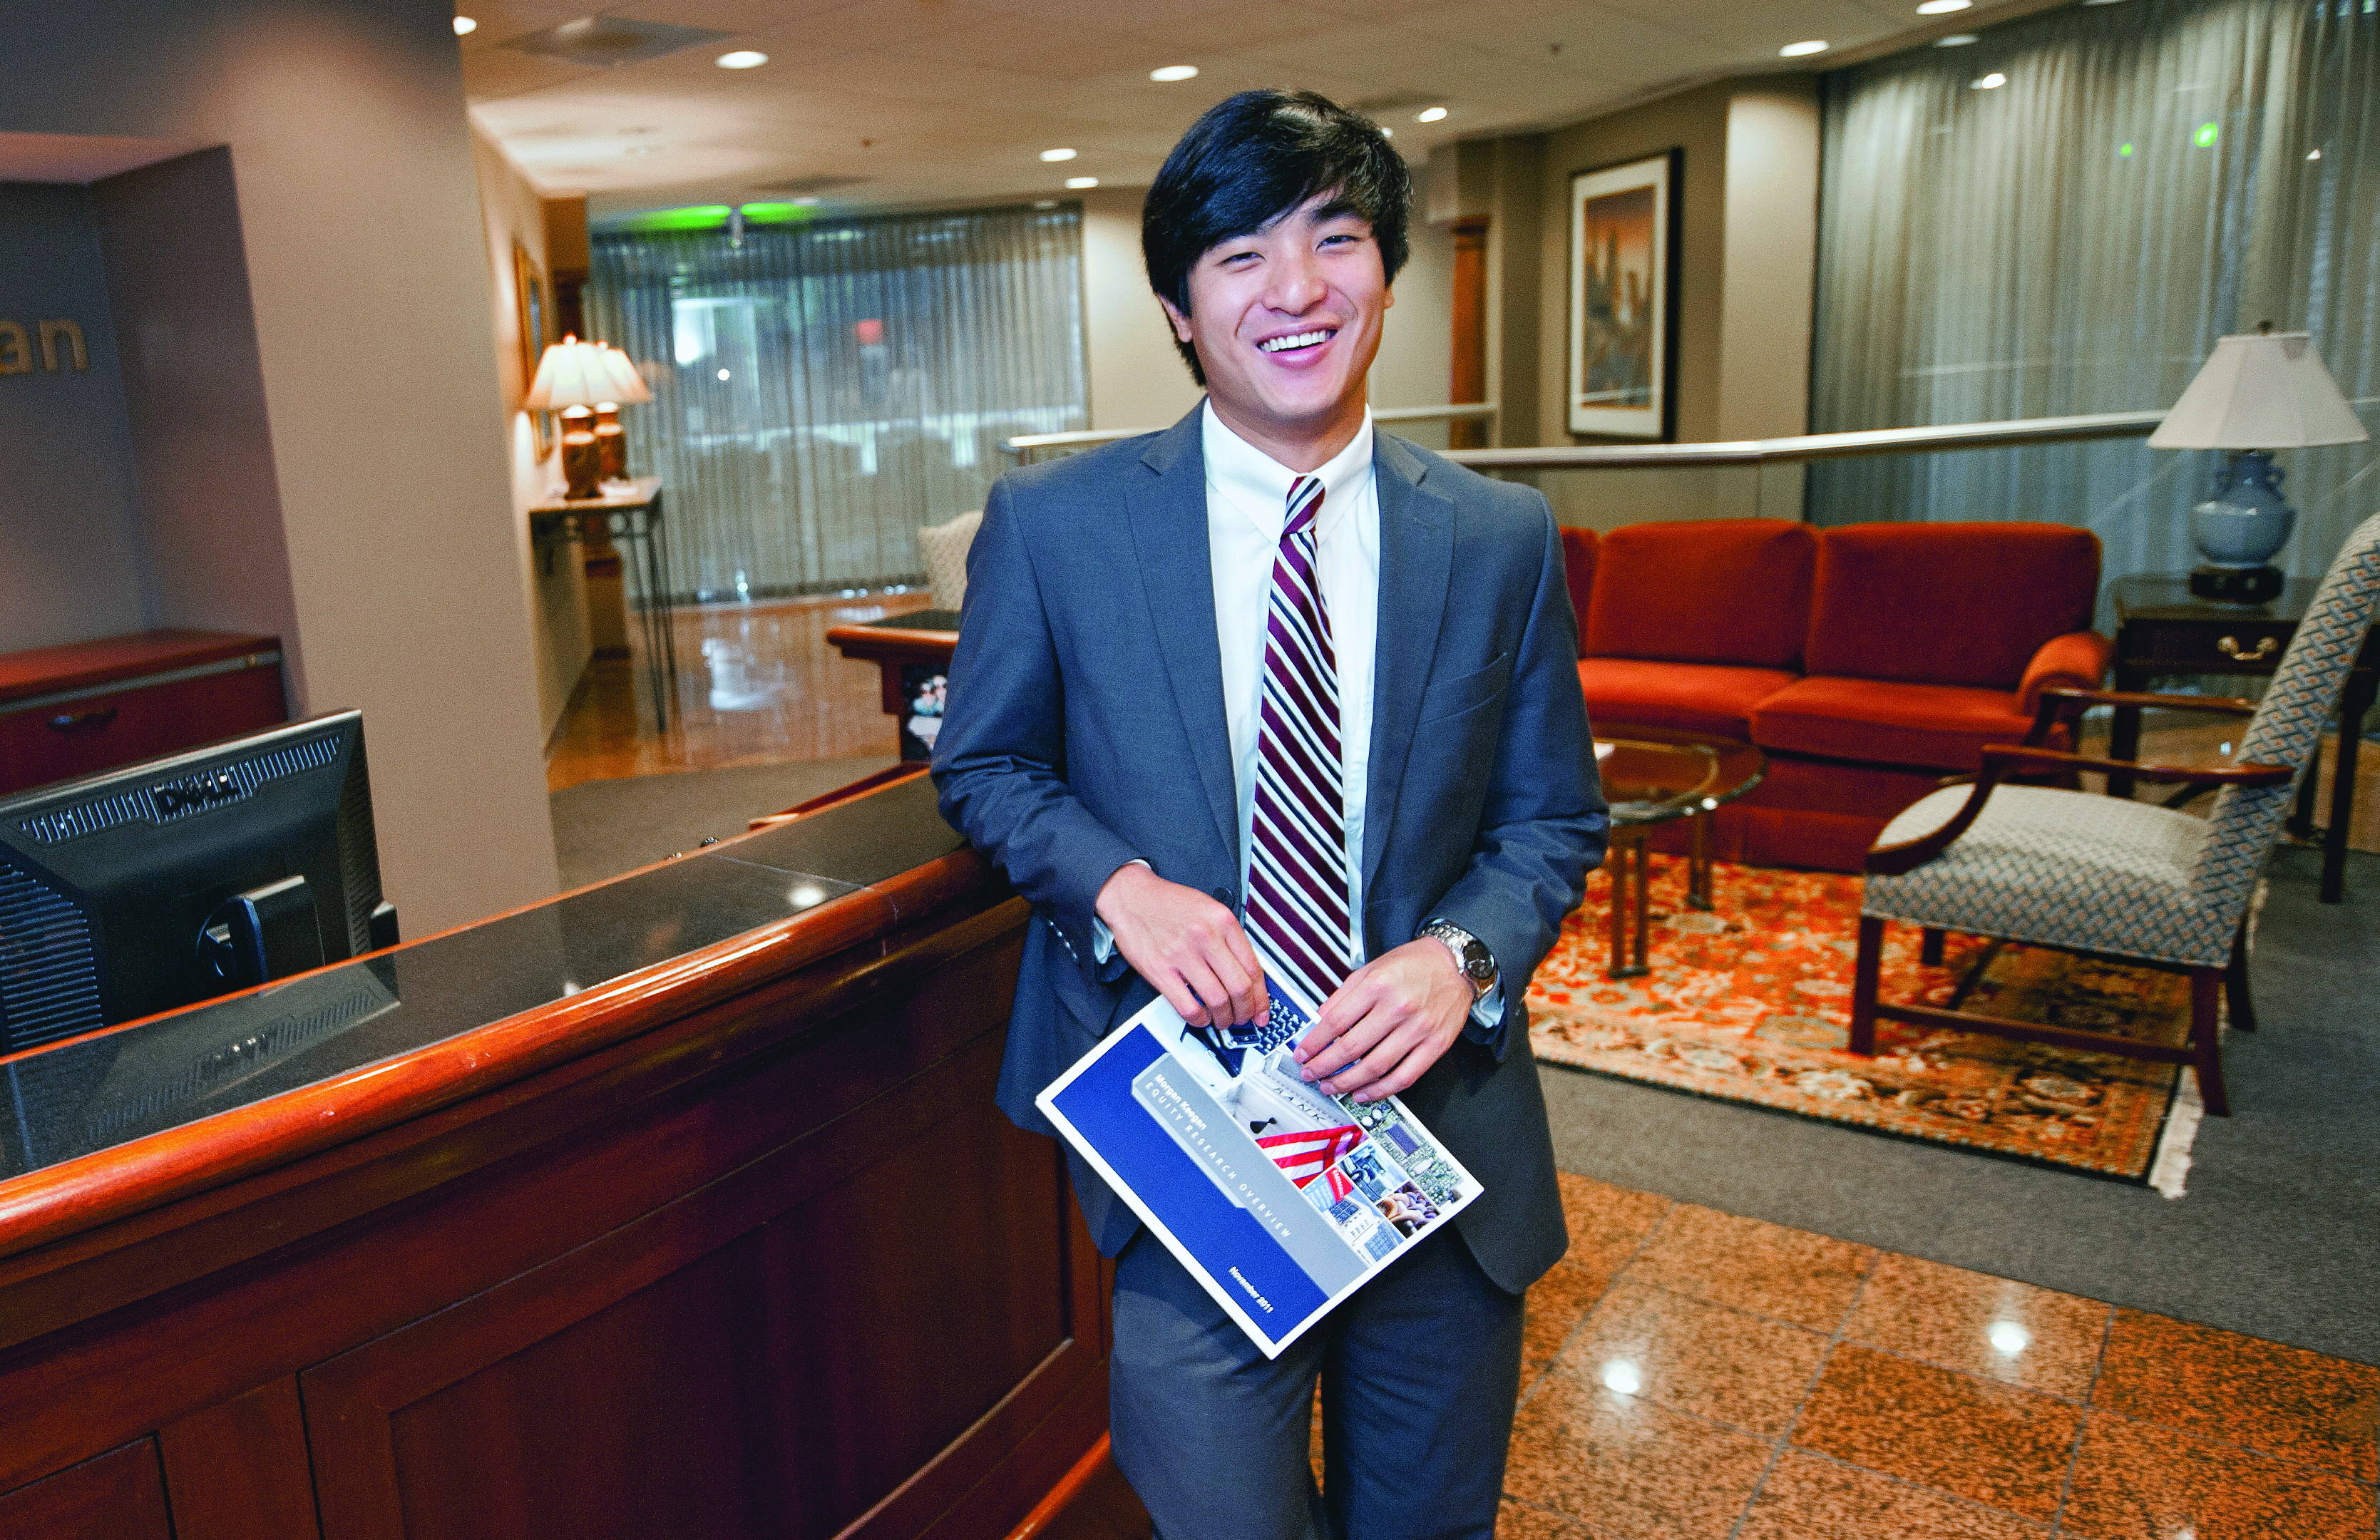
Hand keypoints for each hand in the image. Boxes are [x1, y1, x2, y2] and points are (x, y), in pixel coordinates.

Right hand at [1095, 863, 1267, 1029]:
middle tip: (1245, 1018)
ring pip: (1217, 1000)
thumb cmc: (1169, 903)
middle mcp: (1205, 936)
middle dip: (1247, 1011)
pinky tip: (1201, 1017)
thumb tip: (1247, 975)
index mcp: (1222, 921)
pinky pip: (1188, 1006)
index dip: (1262, 997)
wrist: (1132, 896)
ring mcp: (1182, 954)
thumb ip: (1229, 938)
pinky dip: (1200, 1020)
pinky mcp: (1160, 970)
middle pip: (1240, 987)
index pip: (1253, 968)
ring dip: (1225, 1019)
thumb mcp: (1209, 909)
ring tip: (1223, 1020)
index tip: (1262, 1009)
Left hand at [1293, 939, 1471, 1101]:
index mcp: (1378, 985)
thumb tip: (1319, 1020)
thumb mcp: (1372, 968)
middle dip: (1324, 1066)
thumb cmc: (1414, 964)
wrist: (1455, 963)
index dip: (1314, 1042)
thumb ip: (1344, 995)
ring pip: (1376, 1067)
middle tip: (1311, 1074)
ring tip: (1331, 1087)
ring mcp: (1418, 1029)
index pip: (1336, 1021)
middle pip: (1352, 1047)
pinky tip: (1363, 1093)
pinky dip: (1381, 1090)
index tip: (1302, 1054)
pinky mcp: (1435, 1045)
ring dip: (1347, 1082)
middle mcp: (1398, 1007)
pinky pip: (1405, 1076)